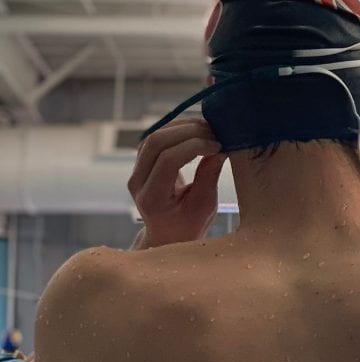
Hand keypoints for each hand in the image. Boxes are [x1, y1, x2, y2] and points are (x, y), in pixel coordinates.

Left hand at [128, 118, 225, 247]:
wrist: (168, 234)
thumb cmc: (189, 226)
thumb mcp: (205, 207)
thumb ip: (209, 176)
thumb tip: (221, 148)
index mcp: (152, 198)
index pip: (168, 159)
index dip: (194, 146)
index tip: (219, 146)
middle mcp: (138, 181)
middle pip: (156, 141)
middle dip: (188, 131)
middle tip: (216, 133)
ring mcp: (136, 170)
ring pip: (154, 135)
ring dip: (183, 127)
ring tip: (210, 130)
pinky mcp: (142, 162)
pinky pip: (156, 138)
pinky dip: (177, 131)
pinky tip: (197, 133)